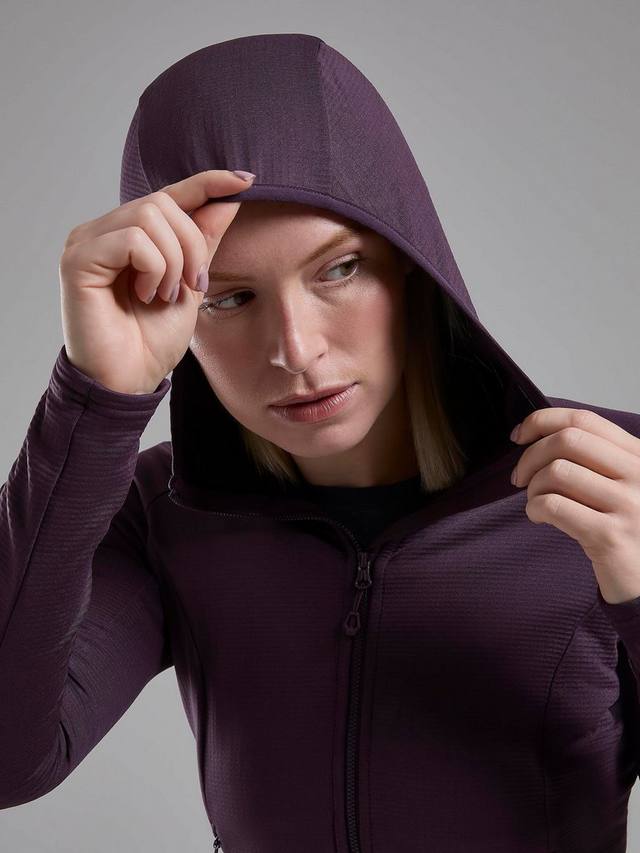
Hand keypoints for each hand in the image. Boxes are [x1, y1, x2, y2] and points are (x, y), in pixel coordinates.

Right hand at [59, 169, 254, 394]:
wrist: (130, 379)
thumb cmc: (152, 339)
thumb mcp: (190, 284)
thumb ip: (203, 242)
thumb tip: (229, 199)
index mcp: (129, 234)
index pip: (170, 194)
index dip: (208, 183)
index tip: (246, 180)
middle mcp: (103, 231)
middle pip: (163, 202)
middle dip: (192, 244)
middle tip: (193, 284)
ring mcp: (86, 242)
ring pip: (149, 215)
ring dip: (174, 260)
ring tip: (165, 294)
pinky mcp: (77, 259)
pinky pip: (132, 238)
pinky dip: (153, 267)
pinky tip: (146, 295)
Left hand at [510, 407, 639, 604]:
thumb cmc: (627, 527)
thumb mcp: (622, 484)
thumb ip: (594, 458)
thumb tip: (538, 434)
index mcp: (638, 455)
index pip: (584, 420)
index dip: (542, 421)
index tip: (519, 435)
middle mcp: (639, 474)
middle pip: (567, 441)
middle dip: (530, 456)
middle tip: (519, 478)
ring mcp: (628, 505)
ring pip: (557, 472)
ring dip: (533, 487)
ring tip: (535, 502)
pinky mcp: (611, 536)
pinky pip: (554, 506)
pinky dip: (534, 508)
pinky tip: (538, 517)